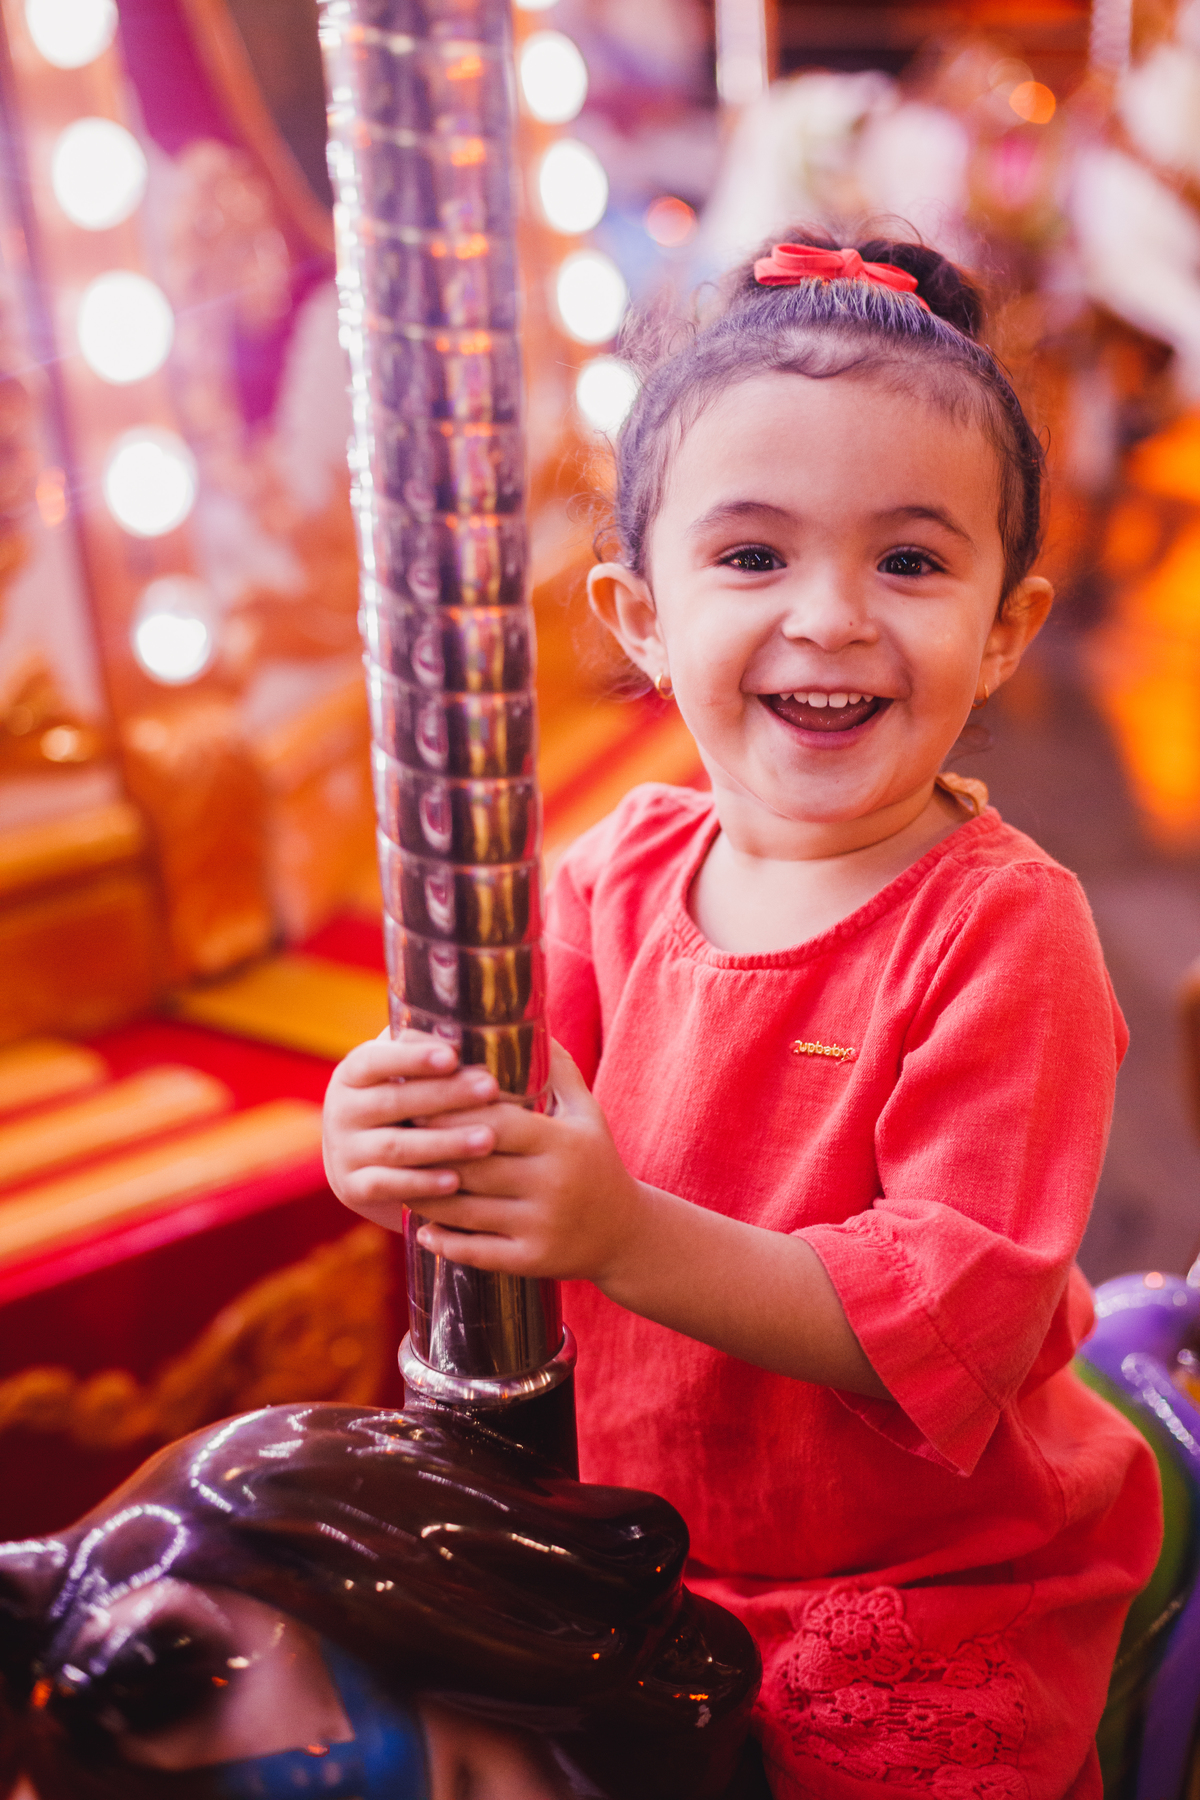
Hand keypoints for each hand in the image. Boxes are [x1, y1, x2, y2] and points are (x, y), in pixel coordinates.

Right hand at [322, 1028, 501, 1229]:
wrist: (357, 1159)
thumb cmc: (398, 1101)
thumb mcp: (401, 1072)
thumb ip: (425, 1051)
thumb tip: (468, 1035)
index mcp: (353, 1073)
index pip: (376, 1060)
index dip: (412, 1057)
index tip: (451, 1055)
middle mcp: (342, 1110)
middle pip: (393, 1101)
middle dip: (446, 1095)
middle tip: (490, 1088)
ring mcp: (345, 1151)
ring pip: (396, 1146)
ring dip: (444, 1142)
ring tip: (487, 1139)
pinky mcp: (354, 1188)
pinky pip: (389, 1186)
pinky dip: (423, 1183)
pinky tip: (456, 1180)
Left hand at [412, 1041, 648, 1284]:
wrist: (627, 1234)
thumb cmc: (596, 1161)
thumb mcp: (588, 1112)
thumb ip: (558, 1068)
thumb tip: (525, 1022)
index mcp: (560, 1143)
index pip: (494, 1122)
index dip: (452, 1112)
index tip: (416, 1101)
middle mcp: (551, 1184)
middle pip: (472, 1165)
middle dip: (428, 1151)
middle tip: (393, 1137)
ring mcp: (540, 1226)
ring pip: (465, 1211)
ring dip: (425, 1196)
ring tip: (396, 1179)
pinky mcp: (531, 1262)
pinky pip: (476, 1253)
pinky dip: (445, 1242)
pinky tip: (423, 1229)